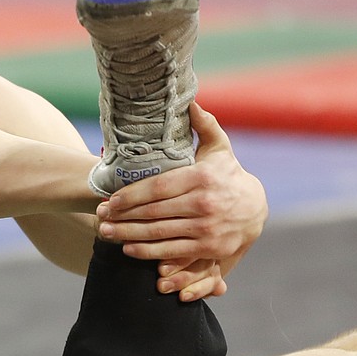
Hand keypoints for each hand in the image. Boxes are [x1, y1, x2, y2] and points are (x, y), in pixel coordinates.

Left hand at [95, 103, 266, 300]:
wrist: (256, 210)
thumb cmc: (228, 176)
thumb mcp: (220, 149)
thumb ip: (205, 126)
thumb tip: (191, 103)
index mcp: (201, 177)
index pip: (158, 187)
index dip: (130, 195)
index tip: (109, 199)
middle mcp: (204, 203)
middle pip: (153, 212)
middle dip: (122, 216)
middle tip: (100, 217)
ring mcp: (207, 228)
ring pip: (159, 233)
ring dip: (128, 235)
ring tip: (106, 233)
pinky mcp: (209, 248)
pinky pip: (172, 252)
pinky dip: (148, 252)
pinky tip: (128, 248)